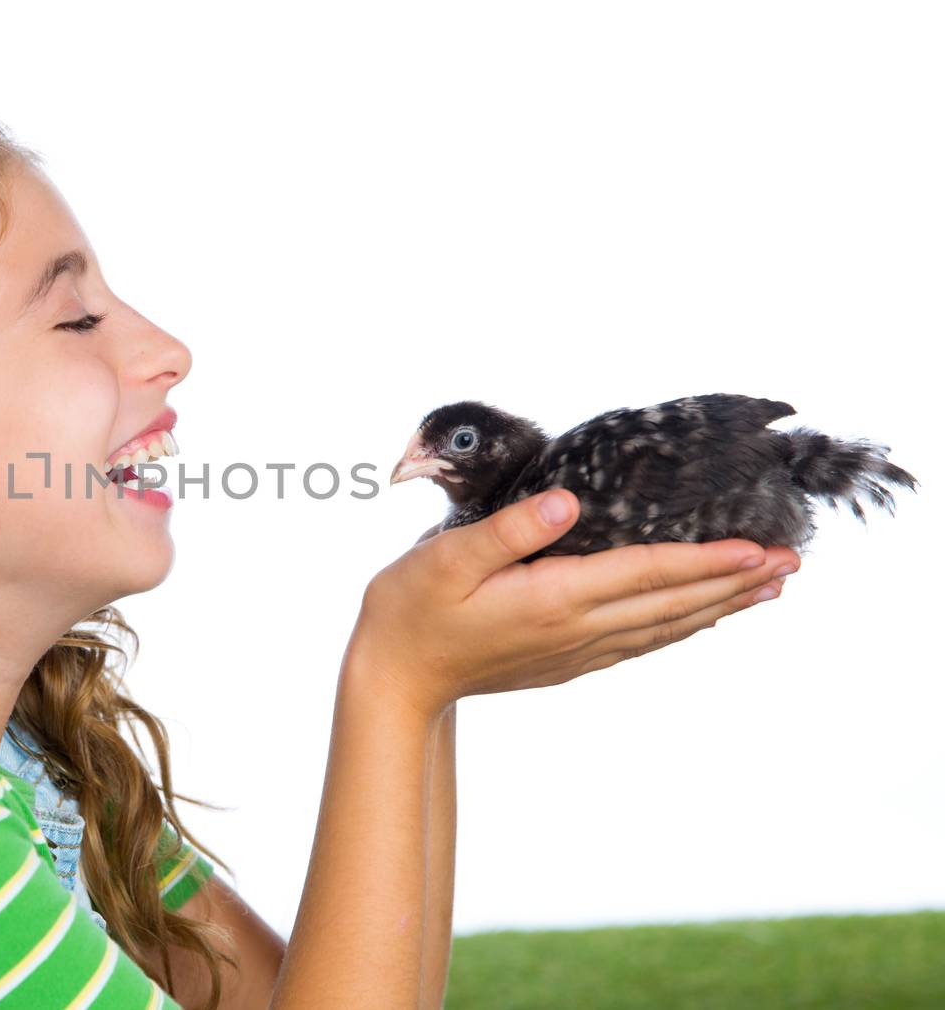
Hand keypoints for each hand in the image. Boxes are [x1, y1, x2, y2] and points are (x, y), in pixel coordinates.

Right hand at [356, 490, 798, 715]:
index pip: (646, 573)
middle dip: (734, 581)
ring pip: (665, 627)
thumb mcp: (446, 558)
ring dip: (719, 606)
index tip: (759, 547)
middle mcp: (576, 629)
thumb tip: (568, 503)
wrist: (393, 681)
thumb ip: (509, 530)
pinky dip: (681, 626)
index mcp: (553, 599)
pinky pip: (640, 642)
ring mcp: (575, 651)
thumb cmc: (410, 610)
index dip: (706, 559)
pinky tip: (698, 618)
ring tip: (766, 588)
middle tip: (791, 564)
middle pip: (672, 603)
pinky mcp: (566, 661)